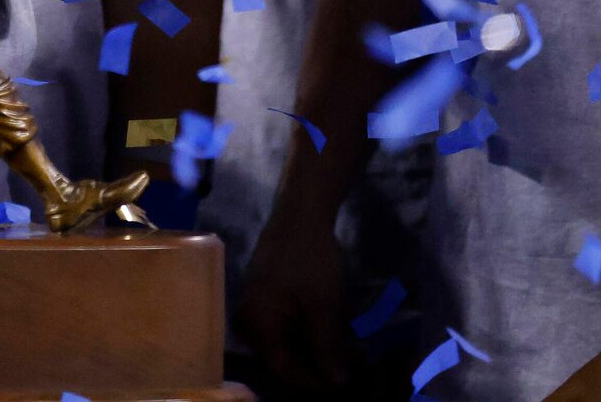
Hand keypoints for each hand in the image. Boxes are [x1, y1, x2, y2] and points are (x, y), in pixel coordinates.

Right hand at [235, 209, 351, 395]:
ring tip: (349, 355)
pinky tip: (335, 337)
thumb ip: (327, 349)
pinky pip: (287, 330)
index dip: (314, 384)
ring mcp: (256, 312)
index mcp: (257, 325)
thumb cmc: (308, 259)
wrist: (299, 216)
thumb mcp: (324, 306)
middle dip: (318, 368)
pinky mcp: (267, 303)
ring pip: (288, 346)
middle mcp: (249, 323)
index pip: (283, 371)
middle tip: (351, 371)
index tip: (344, 387)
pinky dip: (310, 337)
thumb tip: (338, 386)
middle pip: (284, 360)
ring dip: (317, 353)